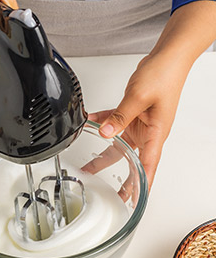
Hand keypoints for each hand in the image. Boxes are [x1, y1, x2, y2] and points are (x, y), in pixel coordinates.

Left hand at [88, 54, 188, 189]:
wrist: (167, 57)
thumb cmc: (164, 75)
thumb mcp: (139, 98)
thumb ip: (119, 117)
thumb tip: (104, 132)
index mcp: (156, 133)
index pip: (149, 165)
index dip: (142, 184)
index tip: (135, 200)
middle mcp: (149, 132)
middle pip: (133, 160)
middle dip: (122, 177)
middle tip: (113, 194)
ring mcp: (140, 123)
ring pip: (119, 143)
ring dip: (104, 153)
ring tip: (90, 167)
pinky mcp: (134, 113)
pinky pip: (115, 121)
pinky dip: (103, 122)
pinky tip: (91, 122)